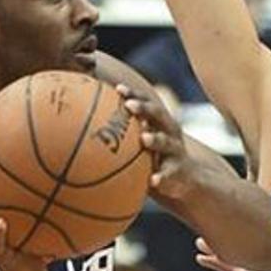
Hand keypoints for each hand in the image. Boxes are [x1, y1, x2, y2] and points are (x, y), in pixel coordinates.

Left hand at [120, 83, 191, 199]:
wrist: (185, 180)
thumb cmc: (153, 158)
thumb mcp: (141, 144)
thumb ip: (122, 136)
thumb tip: (84, 131)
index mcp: (158, 122)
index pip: (146, 103)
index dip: (133, 94)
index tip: (118, 89)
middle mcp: (168, 132)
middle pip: (158, 115)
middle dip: (144, 108)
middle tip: (129, 106)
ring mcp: (175, 151)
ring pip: (165, 142)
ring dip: (155, 139)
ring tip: (144, 138)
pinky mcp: (178, 171)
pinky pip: (169, 174)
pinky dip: (162, 177)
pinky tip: (154, 180)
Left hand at [195, 238, 270, 270]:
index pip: (242, 268)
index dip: (223, 258)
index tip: (208, 251)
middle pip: (241, 261)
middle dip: (219, 249)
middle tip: (201, 240)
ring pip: (238, 263)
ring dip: (219, 253)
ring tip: (202, 246)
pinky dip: (224, 264)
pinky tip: (210, 259)